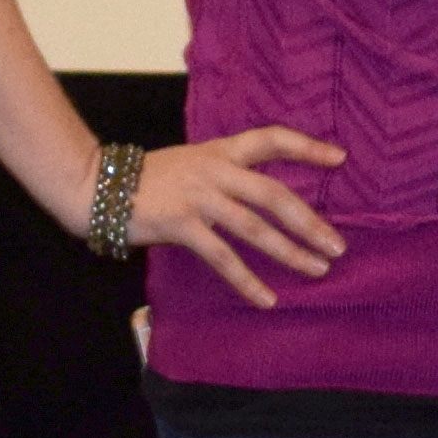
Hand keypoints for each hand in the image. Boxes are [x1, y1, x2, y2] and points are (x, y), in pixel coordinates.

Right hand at [118, 127, 347, 309]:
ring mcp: (200, 198)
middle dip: (310, 221)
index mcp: (221, 150)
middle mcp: (216, 170)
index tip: (339, 158)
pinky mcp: (181, 225)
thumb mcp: (192, 162)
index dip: (307, 148)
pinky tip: (267, 298)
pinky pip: (222, 257)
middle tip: (339, 245)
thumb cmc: (148, 178)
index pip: (273, 139)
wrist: (97, 185)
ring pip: (255, 227)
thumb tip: (259, 199)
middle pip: (274, 195)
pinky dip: (247, 280)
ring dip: (290, 251)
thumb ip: (224, 174)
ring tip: (317, 269)